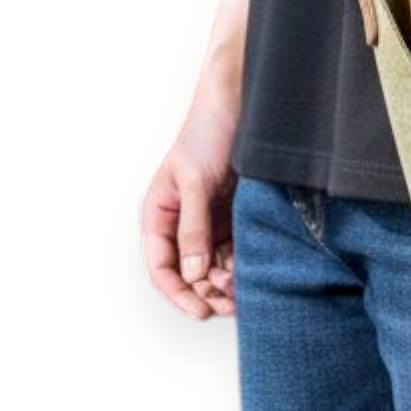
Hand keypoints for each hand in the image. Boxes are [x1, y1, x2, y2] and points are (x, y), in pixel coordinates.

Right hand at [140, 91, 237, 321]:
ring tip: (242, 291)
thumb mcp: (196, 181)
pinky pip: (231, 251)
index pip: (161, 267)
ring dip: (224, 282)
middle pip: (187, 273)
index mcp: (159, 214)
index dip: (177, 293)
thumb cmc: (207, 132)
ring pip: (211, 266)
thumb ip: (193, 228)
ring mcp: (206, 221)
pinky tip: (251, 271)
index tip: (200, 310)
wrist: (240, 100)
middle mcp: (180, 223)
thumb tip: (192, 274)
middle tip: (229, 303)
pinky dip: (239, 265)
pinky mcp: (230, 216)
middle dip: (205, 292)